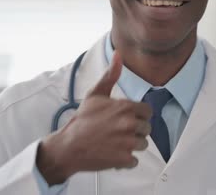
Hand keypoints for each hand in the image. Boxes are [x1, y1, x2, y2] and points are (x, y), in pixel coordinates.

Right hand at [37, 51, 152, 184]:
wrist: (68, 146)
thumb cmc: (81, 121)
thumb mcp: (95, 94)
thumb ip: (110, 75)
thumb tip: (119, 55)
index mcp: (125, 107)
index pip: (147, 111)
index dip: (137, 115)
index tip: (126, 118)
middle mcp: (129, 124)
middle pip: (146, 129)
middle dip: (135, 131)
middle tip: (118, 131)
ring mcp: (127, 143)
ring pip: (142, 144)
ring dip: (131, 145)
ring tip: (115, 142)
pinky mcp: (124, 159)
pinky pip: (135, 160)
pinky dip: (125, 160)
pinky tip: (113, 153)